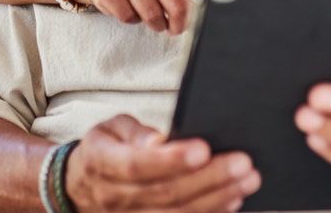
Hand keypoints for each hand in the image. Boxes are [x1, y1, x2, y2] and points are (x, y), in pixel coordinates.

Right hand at [65, 115, 260, 211]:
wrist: (84, 185)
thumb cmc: (107, 148)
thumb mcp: (113, 128)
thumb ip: (137, 132)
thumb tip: (162, 140)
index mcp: (101, 162)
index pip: (136, 165)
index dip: (170, 160)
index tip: (203, 148)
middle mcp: (114, 196)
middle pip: (165, 194)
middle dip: (209, 178)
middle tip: (243, 163)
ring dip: (217, 199)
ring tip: (247, 181)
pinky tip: (232, 201)